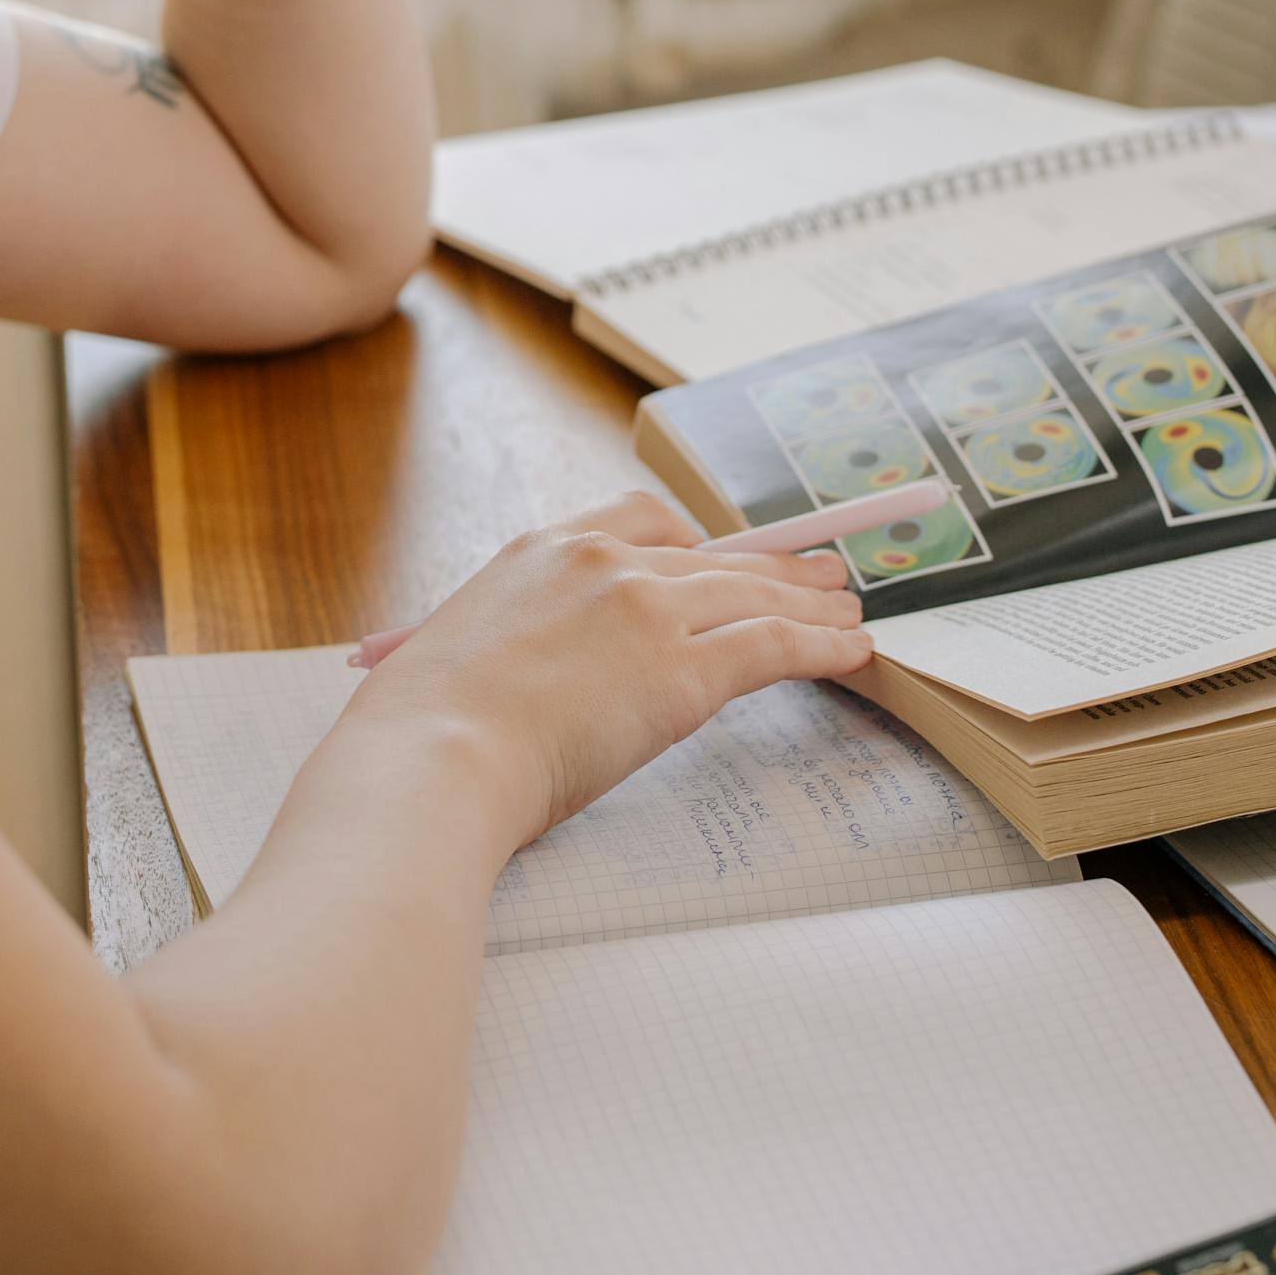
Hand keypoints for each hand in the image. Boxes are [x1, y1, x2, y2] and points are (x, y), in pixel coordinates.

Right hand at [347, 490, 871, 851]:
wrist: (434, 756)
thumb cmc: (425, 728)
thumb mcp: (463, 645)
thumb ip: (517, 637)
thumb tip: (537, 672)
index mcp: (544, 547)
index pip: (642, 518)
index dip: (698, 540)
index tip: (724, 554)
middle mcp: (602, 560)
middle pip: (715, 554)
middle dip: (776, 566)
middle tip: (819, 573)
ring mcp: (646, 610)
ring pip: (754, 593)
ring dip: (812, 603)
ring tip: (848, 612)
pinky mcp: (682, 671)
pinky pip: (773, 645)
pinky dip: (822, 646)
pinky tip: (850, 651)